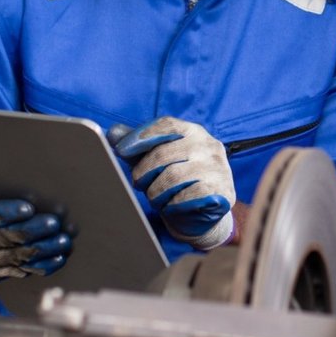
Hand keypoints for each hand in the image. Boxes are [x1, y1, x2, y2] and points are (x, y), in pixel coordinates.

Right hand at [0, 197, 69, 298]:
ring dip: (42, 250)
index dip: (5, 213)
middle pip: (2, 239)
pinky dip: (37, 267)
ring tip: (63, 241)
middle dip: (32, 230)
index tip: (28, 208)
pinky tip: (55, 259)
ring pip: (13, 259)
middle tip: (54, 222)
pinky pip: (14, 273)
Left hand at [110, 117, 235, 249]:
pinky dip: (172, 204)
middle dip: (143, 171)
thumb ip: (137, 147)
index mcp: (194, 131)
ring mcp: (218, 168)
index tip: (121, 150)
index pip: (166, 125)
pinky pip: (187, 196)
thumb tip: (113, 133)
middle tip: (138, 183)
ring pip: (173, 177)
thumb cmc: (177, 181)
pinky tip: (172, 206)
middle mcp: (209, 145)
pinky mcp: (222, 191)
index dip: (141, 136)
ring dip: (156, 192)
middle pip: (164, 153)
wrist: (203, 212)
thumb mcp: (157, 161)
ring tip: (155, 197)